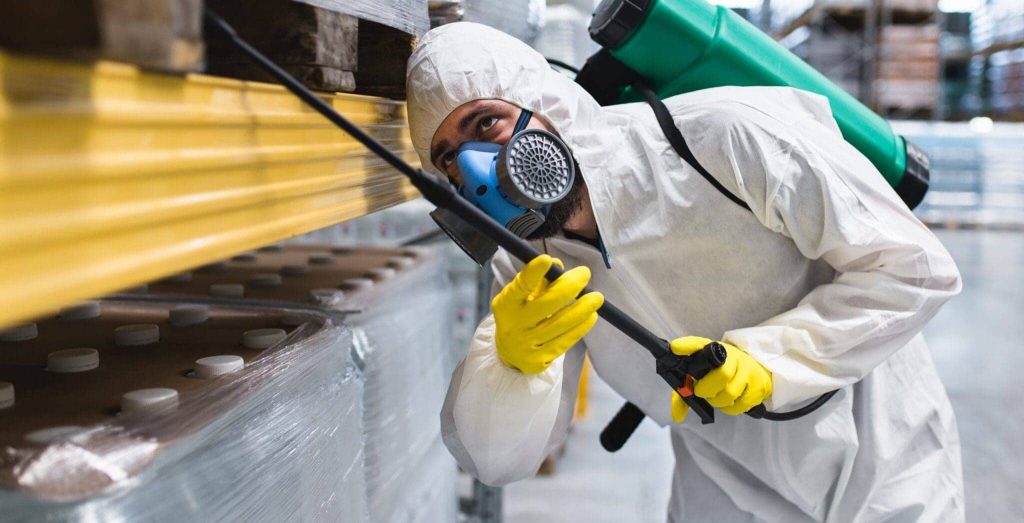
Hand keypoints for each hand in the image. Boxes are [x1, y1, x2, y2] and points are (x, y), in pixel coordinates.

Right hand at [492, 255, 603, 373]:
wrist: (509, 353)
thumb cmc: (520, 316)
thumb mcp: (521, 298)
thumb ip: (539, 281)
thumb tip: (557, 264)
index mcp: (506, 305)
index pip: (520, 286)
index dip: (533, 272)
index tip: (547, 259)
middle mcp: (514, 325)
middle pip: (547, 304)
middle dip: (570, 286)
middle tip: (585, 274)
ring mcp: (526, 345)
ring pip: (561, 323)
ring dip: (583, 308)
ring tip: (596, 298)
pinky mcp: (539, 360)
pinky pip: (566, 341)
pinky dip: (581, 327)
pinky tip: (591, 316)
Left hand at [669, 336, 772, 421]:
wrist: (755, 371)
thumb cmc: (723, 373)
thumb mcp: (705, 376)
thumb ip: (685, 394)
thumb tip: (677, 416)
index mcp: (713, 350)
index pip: (698, 343)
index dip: (687, 346)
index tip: (675, 349)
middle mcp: (731, 356)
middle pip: (722, 374)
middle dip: (707, 390)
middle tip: (702, 392)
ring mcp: (748, 369)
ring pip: (730, 393)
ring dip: (718, 402)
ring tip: (717, 397)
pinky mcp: (759, 385)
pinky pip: (741, 404)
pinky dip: (731, 408)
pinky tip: (730, 401)